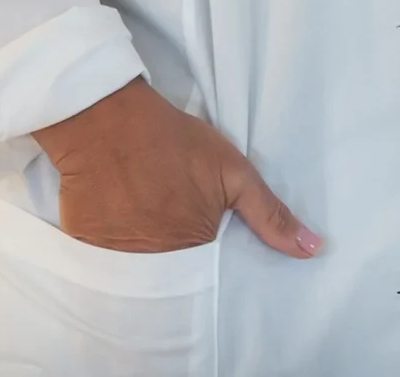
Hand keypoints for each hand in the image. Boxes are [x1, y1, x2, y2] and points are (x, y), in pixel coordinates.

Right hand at [32, 78, 320, 258]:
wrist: (107, 120)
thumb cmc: (176, 142)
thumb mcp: (234, 173)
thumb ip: (270, 215)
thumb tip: (312, 250)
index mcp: (193, 247)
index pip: (205, 275)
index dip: (206, 255)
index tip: (203, 236)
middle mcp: (153, 263)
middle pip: (171, 279)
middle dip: (175, 261)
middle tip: (168, 222)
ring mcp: (117, 258)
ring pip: (138, 276)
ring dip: (144, 256)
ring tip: (144, 219)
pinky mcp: (86, 249)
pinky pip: (105, 267)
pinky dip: (113, 252)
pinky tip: (118, 221)